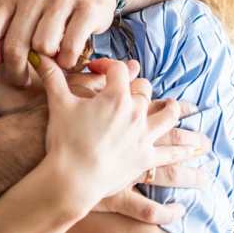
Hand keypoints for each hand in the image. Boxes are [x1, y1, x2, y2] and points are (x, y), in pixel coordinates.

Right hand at [36, 55, 198, 216]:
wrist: (72, 176)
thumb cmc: (64, 140)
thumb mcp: (58, 104)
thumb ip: (53, 78)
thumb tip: (41, 56)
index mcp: (116, 96)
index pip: (118, 70)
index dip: (108, 65)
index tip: (96, 68)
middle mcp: (136, 113)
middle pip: (145, 91)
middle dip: (140, 87)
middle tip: (139, 87)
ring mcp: (143, 136)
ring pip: (167, 117)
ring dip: (173, 111)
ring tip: (178, 108)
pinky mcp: (145, 159)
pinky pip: (169, 155)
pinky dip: (181, 155)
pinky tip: (192, 155)